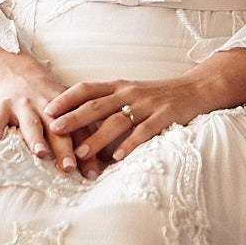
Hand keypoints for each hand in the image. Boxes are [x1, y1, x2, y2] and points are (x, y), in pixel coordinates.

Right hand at [0, 44, 80, 174]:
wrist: (17, 70)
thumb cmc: (47, 98)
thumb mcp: (67, 108)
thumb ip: (81, 131)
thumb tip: (101, 162)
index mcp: (67, 109)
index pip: (80, 132)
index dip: (87, 151)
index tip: (93, 174)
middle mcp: (48, 107)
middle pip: (58, 129)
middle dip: (65, 148)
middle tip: (69, 168)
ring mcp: (25, 105)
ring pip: (32, 123)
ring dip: (36, 138)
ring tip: (40, 153)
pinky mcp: (3, 105)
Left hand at [43, 50, 245, 177]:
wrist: (198, 89)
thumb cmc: (159, 96)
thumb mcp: (132, 94)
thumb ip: (108, 106)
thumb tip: (76, 128)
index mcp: (121, 86)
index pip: (89, 88)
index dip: (67, 98)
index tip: (47, 109)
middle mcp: (132, 92)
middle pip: (98, 104)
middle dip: (74, 117)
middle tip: (53, 129)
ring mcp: (148, 104)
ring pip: (118, 120)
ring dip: (98, 137)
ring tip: (82, 152)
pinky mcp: (165, 116)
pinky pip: (145, 131)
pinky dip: (130, 144)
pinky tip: (118, 158)